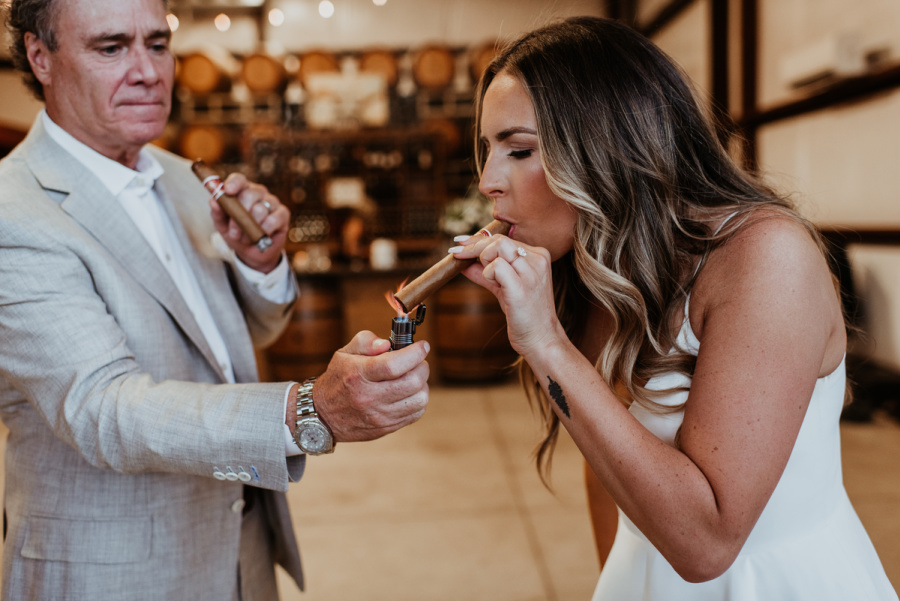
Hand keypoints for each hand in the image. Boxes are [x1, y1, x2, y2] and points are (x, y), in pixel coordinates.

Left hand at [208, 172, 289, 272]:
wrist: (252, 253)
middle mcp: (258, 193)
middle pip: (249, 195)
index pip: (239, 179)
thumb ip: (217, 213)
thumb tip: (213, 201)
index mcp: (242, 191)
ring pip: (260, 209)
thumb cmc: (237, 234)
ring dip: (250, 228)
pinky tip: (261, 236)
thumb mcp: (222, 226)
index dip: (234, 183)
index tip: (228, 191)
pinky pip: (272, 220)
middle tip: (234, 233)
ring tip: (246, 239)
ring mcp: (272, 202)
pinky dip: (264, 231)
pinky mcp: (283, 213)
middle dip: (239, 216)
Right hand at [304, 331, 429, 442]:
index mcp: (358, 375)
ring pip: (419, 399)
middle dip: (422, 367)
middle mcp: (369, 397)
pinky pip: (416, 414)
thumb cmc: (337, 380)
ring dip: (422, 385)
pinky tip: (408, 393)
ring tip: (412, 378)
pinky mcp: (386, 427)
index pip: (394, 365)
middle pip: (413, 382)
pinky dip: (418, 401)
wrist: (322, 415)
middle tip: (418, 362)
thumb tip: (387, 343)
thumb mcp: (344, 353)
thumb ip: (366, 341)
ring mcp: (379, 415)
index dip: (415, 353)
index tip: (423, 346)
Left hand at [452, 234, 563, 356]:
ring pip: (497, 247)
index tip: (460, 243)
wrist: (540, 339)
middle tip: (457, 254)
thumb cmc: (524, 315)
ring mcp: (531, 273)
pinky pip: (496, 267)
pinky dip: (487, 273)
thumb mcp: (504, 288)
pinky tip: (494, 285)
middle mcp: (537, 260)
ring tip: (488, 278)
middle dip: (473, 246)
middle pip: (499, 239)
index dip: (478, 239)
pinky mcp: (521, 287)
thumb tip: (464, 263)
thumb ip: (487, 273)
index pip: (504, 238)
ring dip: (482, 259)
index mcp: (538, 256)